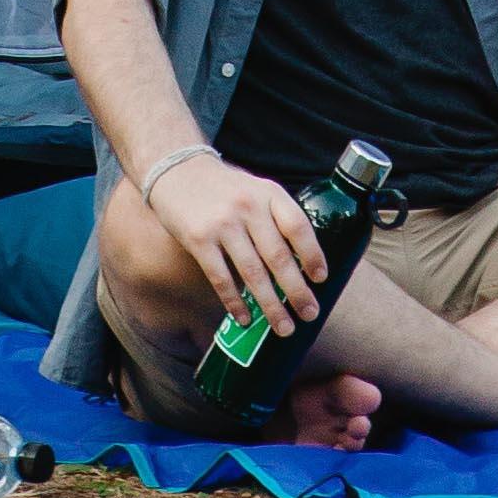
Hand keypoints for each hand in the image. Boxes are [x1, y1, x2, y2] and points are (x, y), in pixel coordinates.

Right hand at [145, 154, 327, 334]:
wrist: (177, 170)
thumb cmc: (225, 188)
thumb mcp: (256, 190)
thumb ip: (275, 218)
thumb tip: (301, 264)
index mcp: (269, 193)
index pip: (298, 227)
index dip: (313, 255)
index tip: (320, 280)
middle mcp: (249, 207)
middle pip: (278, 256)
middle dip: (297, 291)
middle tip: (309, 314)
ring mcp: (223, 223)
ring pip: (253, 273)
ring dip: (270, 305)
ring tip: (283, 327)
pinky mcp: (199, 239)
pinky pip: (221, 278)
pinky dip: (234, 302)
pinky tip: (245, 319)